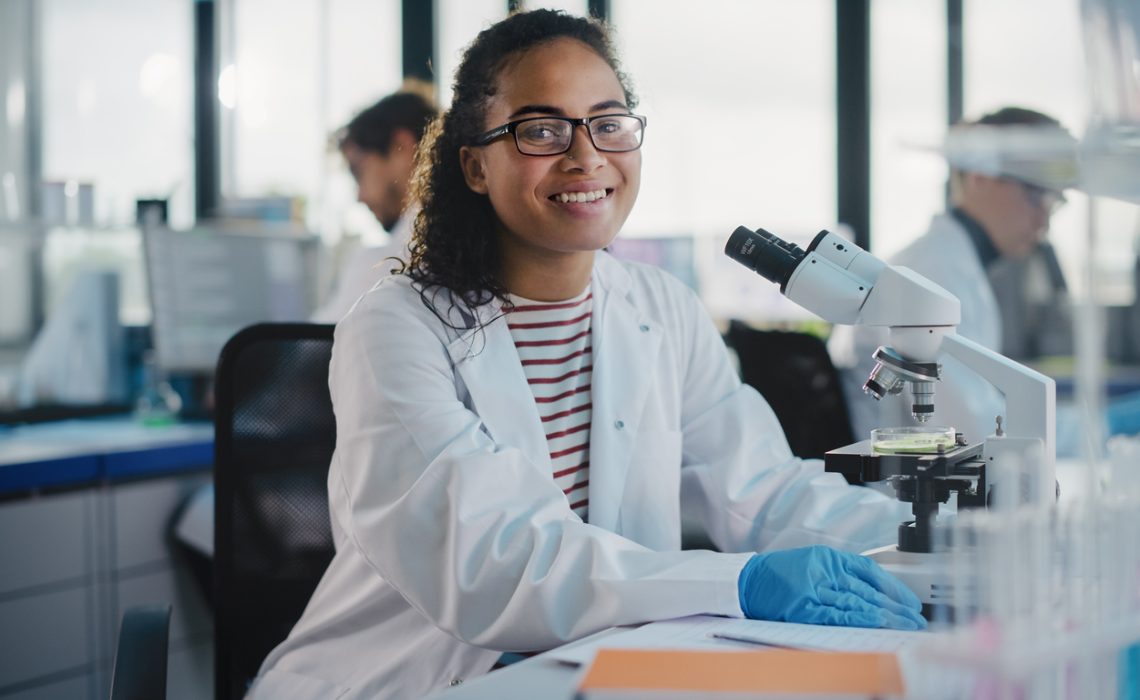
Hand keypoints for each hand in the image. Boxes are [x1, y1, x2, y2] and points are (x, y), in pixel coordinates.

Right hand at [737, 545, 925, 629]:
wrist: (745, 581)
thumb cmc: (777, 575)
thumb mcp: (812, 565)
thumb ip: (840, 575)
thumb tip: (875, 594)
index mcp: (828, 558)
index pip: (870, 572)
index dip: (893, 587)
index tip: (911, 601)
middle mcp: (823, 570)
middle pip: (868, 589)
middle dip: (895, 605)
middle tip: (916, 616)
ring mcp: (813, 589)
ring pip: (857, 601)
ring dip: (884, 614)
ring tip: (905, 624)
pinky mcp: (804, 607)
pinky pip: (838, 614)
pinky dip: (860, 619)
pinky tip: (878, 623)